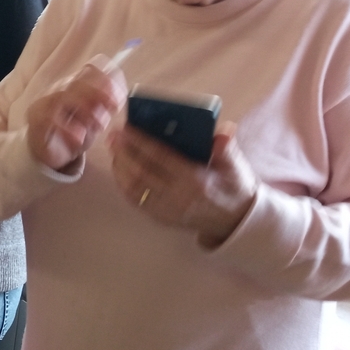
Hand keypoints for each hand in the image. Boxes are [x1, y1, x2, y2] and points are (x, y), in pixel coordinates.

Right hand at [26, 58, 126, 172]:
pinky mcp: (36, 121)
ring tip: (99, 126)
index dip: (104, 81)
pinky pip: (50, 119)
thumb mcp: (92, 121)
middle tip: (112, 109)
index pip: (87, 73)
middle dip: (98, 94)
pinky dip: (68, 128)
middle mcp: (57, 91)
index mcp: (73, 87)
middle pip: (76, 83)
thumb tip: (117, 99)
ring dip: (85, 110)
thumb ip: (102, 109)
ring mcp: (44, 104)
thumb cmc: (72, 133)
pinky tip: (79, 137)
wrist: (48, 154)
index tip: (119, 95)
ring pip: (63, 97)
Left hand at [108, 121, 259, 247]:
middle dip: (124, 152)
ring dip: (120, 167)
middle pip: (142, 172)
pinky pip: (135, 201)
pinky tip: (119, 169)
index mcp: (196, 181)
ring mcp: (168, 210)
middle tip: (113, 136)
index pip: (161, 158)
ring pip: (134, 188)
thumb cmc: (234, 187)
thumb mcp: (236, 166)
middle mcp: (178, 197)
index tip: (126, 128)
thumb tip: (224, 130)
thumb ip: (227, 148)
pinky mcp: (161, 219)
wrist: (235, 221)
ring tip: (114, 149)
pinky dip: (123, 184)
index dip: (141, 142)